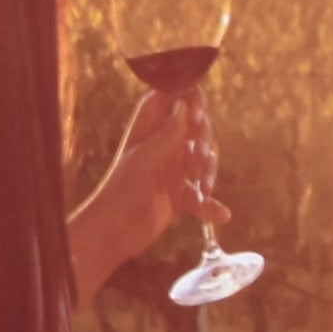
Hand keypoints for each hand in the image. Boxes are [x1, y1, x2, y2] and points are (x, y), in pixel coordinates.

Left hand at [110, 80, 214, 237]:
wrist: (111, 233)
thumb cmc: (120, 191)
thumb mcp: (145, 160)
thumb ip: (167, 134)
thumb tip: (186, 103)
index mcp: (148, 128)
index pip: (172, 98)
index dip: (189, 98)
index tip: (196, 115)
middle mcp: (162, 143)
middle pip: (197, 126)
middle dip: (204, 139)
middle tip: (196, 158)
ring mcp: (172, 168)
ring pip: (204, 158)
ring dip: (208, 171)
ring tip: (203, 188)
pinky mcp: (179, 194)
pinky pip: (202, 195)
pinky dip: (210, 205)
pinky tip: (220, 215)